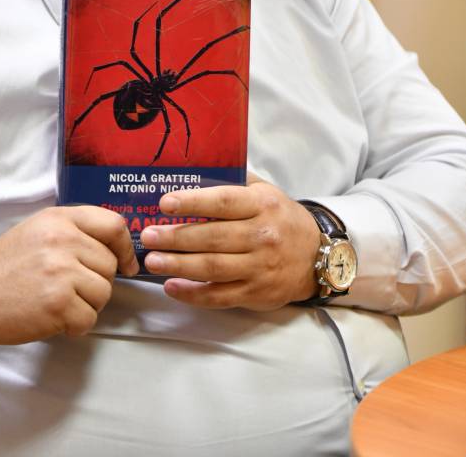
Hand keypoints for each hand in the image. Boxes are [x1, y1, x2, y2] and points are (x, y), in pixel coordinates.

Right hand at [0, 206, 137, 345]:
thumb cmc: (7, 265)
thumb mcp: (39, 230)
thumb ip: (75, 231)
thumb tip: (115, 247)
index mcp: (60, 219)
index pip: (113, 225)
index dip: (125, 247)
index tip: (126, 264)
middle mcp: (63, 240)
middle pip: (110, 265)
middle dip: (96, 281)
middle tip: (70, 288)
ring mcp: (61, 272)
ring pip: (104, 293)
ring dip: (87, 304)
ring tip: (59, 301)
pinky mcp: (58, 304)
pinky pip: (89, 318)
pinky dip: (76, 325)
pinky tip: (54, 317)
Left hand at [140, 179, 320, 310]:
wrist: (317, 257)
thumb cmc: (281, 218)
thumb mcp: (266, 192)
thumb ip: (235, 182)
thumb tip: (194, 170)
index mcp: (262, 205)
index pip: (223, 202)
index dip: (193, 202)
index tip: (164, 203)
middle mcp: (262, 236)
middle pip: (213, 238)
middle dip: (176, 237)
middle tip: (147, 236)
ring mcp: (259, 267)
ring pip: (213, 268)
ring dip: (179, 265)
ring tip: (152, 261)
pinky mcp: (256, 293)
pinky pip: (220, 296)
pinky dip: (194, 293)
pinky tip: (172, 287)